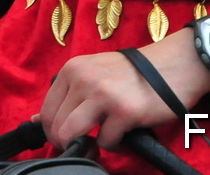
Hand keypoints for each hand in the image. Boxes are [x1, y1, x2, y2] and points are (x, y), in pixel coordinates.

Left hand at [39, 32, 209, 150]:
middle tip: (85, 144)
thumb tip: (36, 119)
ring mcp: (103, 95)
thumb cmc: (134, 72)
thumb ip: (67, 94)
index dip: (54, 131)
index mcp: (73, 69)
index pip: (46, 110)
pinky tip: (124, 132)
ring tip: (99, 141)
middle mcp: (84, 79)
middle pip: (57, 126)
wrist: (174, 65)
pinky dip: (114, 143)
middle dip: (68, 142)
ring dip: (85, 145)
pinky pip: (105, 141)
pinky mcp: (124, 112)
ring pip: (72, 134)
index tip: (67, 137)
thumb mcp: (94, 73)